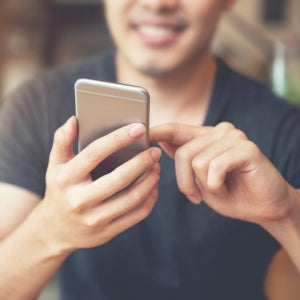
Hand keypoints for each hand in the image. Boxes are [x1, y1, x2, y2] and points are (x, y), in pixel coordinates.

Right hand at [40, 116, 160, 251]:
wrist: (56, 230)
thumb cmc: (60, 190)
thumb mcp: (56, 165)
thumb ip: (62, 141)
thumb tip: (74, 120)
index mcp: (66, 179)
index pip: (95, 154)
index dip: (118, 138)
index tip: (139, 128)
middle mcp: (80, 201)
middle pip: (119, 178)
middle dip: (142, 162)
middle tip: (154, 151)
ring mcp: (95, 219)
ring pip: (132, 198)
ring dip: (150, 180)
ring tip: (156, 167)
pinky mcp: (108, 232)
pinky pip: (137, 215)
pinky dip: (150, 198)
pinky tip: (153, 186)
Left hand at [150, 122, 295, 225]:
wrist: (264, 208)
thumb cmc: (230, 194)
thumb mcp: (199, 179)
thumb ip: (184, 159)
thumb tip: (162, 142)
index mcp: (206, 137)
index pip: (177, 129)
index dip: (158, 131)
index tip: (142, 133)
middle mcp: (219, 131)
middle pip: (183, 152)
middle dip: (185, 182)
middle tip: (196, 196)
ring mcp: (234, 137)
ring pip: (197, 162)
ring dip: (204, 186)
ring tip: (219, 190)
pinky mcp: (246, 148)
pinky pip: (214, 167)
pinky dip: (216, 186)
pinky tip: (227, 188)